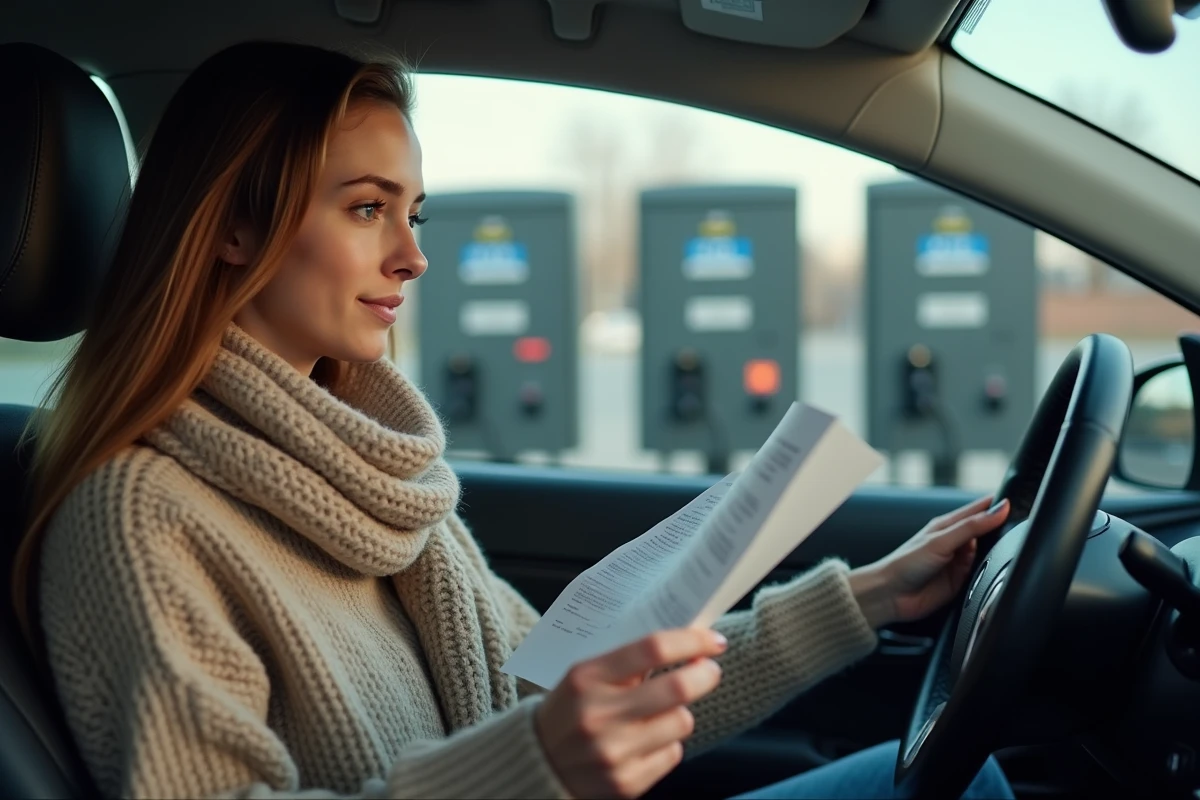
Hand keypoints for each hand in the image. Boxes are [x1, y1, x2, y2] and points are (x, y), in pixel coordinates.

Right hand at [534, 628, 725, 798]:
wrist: (537, 763)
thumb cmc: (571, 709)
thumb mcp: (585, 676)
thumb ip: (627, 662)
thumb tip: (685, 644)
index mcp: (586, 678)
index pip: (652, 648)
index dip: (692, 641)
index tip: (713, 641)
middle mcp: (598, 715)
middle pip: (677, 687)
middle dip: (705, 675)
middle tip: (709, 670)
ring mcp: (613, 752)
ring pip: (681, 722)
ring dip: (680, 714)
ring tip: (661, 713)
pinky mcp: (625, 783)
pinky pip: (673, 754)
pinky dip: (667, 744)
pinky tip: (646, 741)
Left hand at [848, 496, 1010, 627]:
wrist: (890, 595)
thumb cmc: (905, 563)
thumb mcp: (941, 540)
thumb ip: (971, 526)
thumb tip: (999, 509)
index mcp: (948, 525)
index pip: (979, 510)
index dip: (997, 505)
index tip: (1018, 501)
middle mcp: (955, 543)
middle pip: (987, 532)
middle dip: (1001, 530)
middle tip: (1020, 528)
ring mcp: (959, 563)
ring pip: (988, 554)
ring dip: (997, 552)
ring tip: (1009, 550)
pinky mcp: (962, 582)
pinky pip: (983, 575)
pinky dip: (990, 572)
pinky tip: (997, 571)